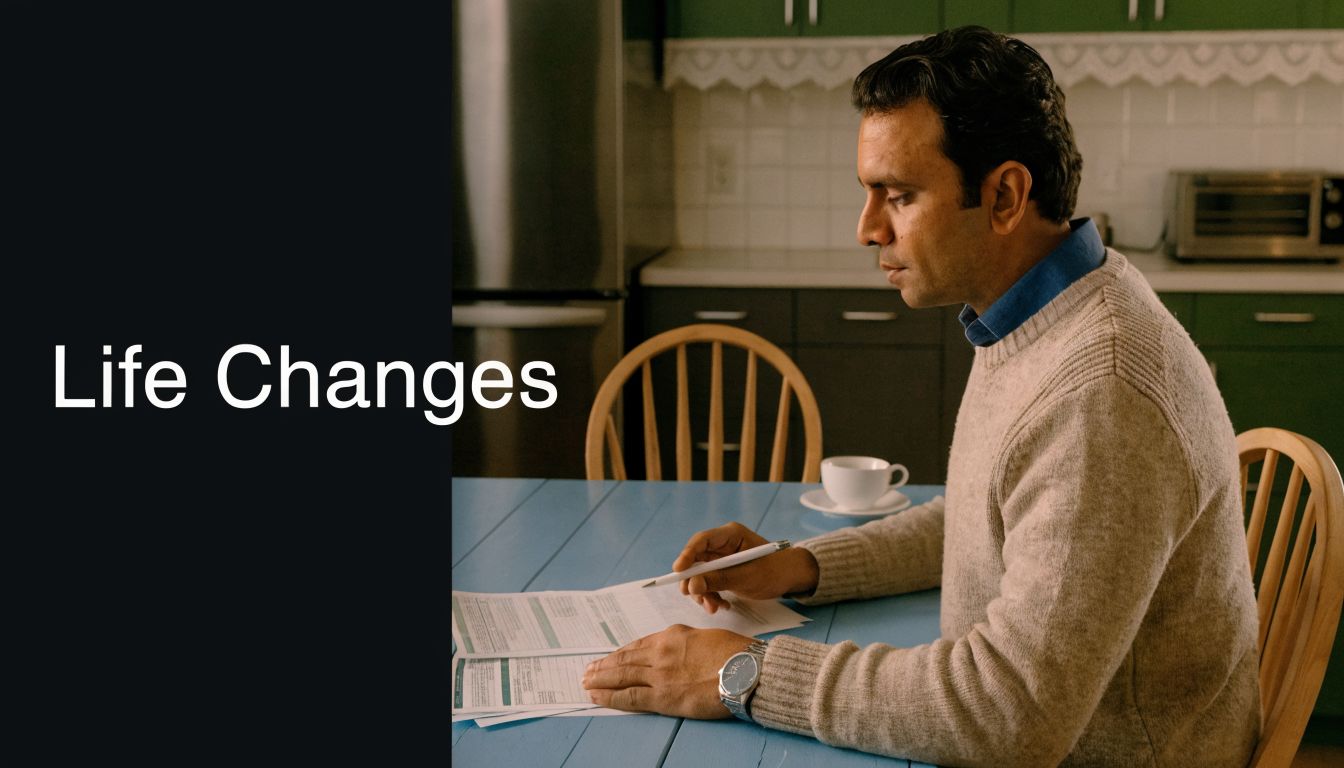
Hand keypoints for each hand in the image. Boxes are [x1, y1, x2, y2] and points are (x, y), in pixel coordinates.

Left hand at [581, 625, 752, 717]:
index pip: (639, 645)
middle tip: (589, 669)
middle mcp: (660, 652)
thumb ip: (688, 644)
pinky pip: (628, 697)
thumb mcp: (707, 637)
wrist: (746, 671)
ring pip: (621, 676)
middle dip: (605, 665)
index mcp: (672, 635)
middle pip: (625, 659)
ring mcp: (659, 674)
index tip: (611, 657)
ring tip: (586, 681)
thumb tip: (681, 653)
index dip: (622, 653)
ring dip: (601, 679)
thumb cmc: (735, 654)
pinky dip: (609, 696)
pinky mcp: (662, 697)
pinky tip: (596, 696)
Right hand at [674, 522, 818, 612]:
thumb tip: (691, 585)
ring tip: (714, 607)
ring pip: (700, 574)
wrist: (790, 579)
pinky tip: (722, 605)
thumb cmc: (774, 571)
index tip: (678, 571)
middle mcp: (723, 544)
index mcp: (730, 535)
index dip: (687, 554)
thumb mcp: (746, 577)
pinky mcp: (723, 572)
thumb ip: (718, 580)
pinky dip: (712, 596)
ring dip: (703, 593)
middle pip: (697, 560)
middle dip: (695, 580)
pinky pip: (709, 583)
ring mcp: (722, 558)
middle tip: (694, 596)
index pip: (702, 540)